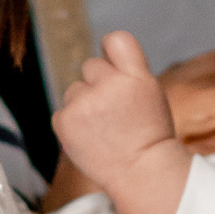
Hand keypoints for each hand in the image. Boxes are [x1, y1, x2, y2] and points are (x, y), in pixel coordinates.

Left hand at [55, 30, 189, 213]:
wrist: (141, 174)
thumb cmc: (148, 133)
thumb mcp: (150, 92)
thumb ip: (128, 69)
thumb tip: (103, 45)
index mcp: (136, 76)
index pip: (116, 39)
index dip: (112, 54)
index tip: (116, 69)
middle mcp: (110, 85)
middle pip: (91, 66)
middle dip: (98, 84)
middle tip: (115, 113)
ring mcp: (84, 103)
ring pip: (74, 90)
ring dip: (84, 105)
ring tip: (103, 129)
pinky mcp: (64, 121)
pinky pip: (63, 111)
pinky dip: (72, 124)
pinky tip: (90, 139)